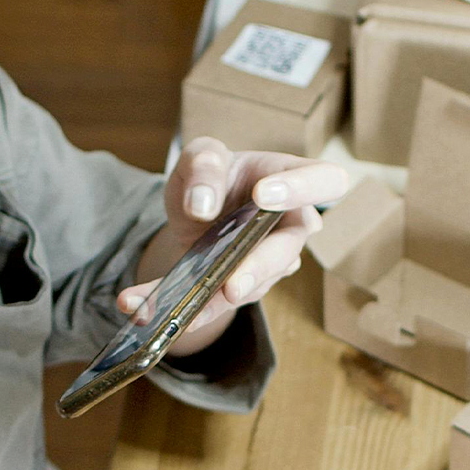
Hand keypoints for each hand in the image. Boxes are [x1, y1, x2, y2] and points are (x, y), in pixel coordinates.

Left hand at [117, 139, 348, 356]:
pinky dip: (179, 309)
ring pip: (253, 286)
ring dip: (213, 302)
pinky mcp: (243, 289)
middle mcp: (289, 225)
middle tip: (232, 285)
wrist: (194, 211)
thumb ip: (202, 164)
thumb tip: (203, 203)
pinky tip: (144, 309)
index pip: (326, 180)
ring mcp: (270, 262)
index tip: (264, 195)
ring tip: (180, 312)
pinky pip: (216, 304)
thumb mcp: (199, 157)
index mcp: (289, 177)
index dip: (304, 189)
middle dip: (258, 268)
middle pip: (289, 249)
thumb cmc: (211, 176)